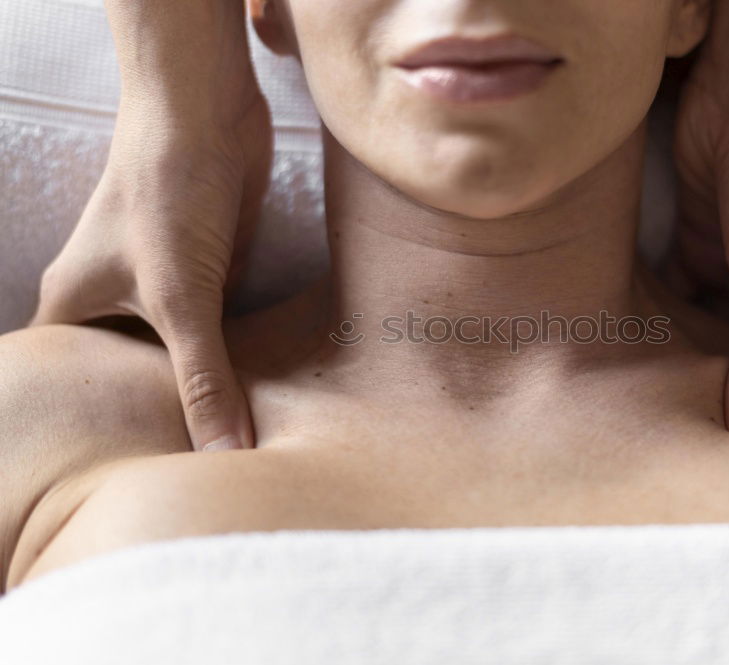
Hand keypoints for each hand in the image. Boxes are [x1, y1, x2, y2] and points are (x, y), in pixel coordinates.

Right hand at [30, 0, 272, 451]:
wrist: (208, 113)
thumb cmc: (166, 192)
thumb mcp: (179, 297)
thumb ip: (202, 379)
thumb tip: (226, 455)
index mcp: (73, 308)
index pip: (74, 388)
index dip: (95, 433)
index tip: (125, 480)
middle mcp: (113, 302)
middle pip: (131, 378)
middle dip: (158, 419)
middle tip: (192, 481)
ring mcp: (161, 288)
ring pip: (179, 356)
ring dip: (204, 388)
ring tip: (234, 452)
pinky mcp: (206, 275)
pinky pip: (217, 332)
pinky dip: (234, 359)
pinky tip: (261, 396)